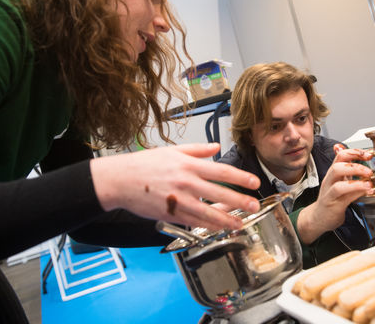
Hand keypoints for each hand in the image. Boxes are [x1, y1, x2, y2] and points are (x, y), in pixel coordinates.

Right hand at [90, 143, 260, 230]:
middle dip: (239, 201)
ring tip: (240, 224)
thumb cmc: (144, 165)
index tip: (253, 183)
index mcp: (188, 165)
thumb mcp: (172, 151)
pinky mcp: (170, 214)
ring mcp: (178, 200)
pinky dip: (207, 226)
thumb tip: (216, 147)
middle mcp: (186, 183)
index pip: (221, 171)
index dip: (240, 178)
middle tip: (254, 206)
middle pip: (219, 193)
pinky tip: (217, 228)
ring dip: (226, 220)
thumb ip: (197, 149)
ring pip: (208, 212)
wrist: (120, 180)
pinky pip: (193, 222)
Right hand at [296, 146, 373, 244]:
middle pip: (337, 167)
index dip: (355, 152)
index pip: (340, 155)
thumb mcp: (340, 180)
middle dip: (355, 166)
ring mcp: (329, 194)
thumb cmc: (331, 198)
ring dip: (356, 182)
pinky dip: (357, 193)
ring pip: (339, 184)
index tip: (368, 154)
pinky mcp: (333, 205)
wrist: (318, 217)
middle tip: (369, 171)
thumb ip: (348, 170)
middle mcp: (329, 181)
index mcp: (332, 173)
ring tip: (369, 183)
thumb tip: (358, 156)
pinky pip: (344, 198)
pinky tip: (367, 191)